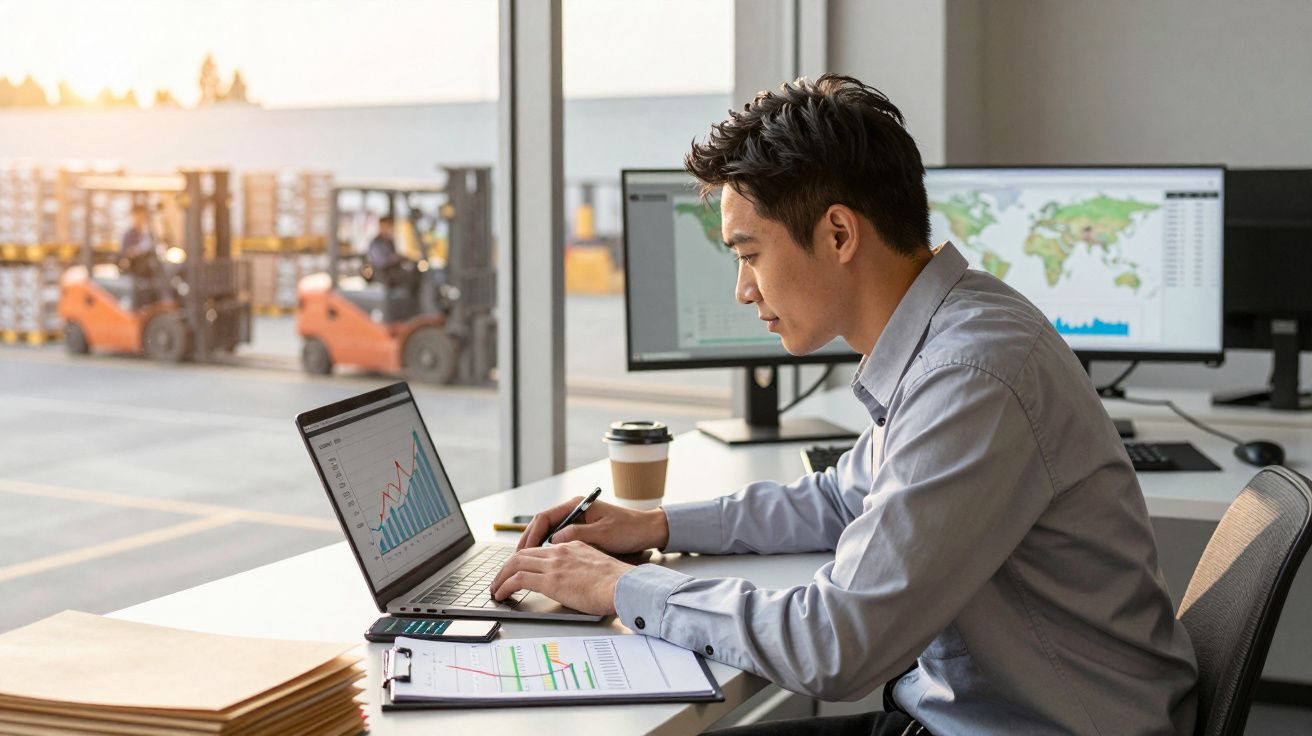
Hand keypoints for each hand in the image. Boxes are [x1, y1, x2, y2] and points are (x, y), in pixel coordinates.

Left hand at [489, 541, 632, 614]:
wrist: (624, 585)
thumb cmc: (618, 582)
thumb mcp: (598, 567)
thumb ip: (582, 569)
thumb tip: (575, 582)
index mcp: (573, 546)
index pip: (540, 550)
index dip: (524, 559)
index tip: (517, 571)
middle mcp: (560, 551)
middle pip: (523, 553)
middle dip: (506, 567)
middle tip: (499, 580)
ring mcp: (554, 564)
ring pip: (515, 563)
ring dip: (501, 577)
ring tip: (495, 589)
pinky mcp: (550, 579)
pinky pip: (518, 579)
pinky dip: (505, 585)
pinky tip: (501, 594)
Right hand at [517, 497, 668, 552]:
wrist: (648, 531)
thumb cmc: (630, 529)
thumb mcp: (603, 533)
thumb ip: (577, 535)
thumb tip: (553, 542)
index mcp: (578, 505)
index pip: (545, 517)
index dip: (531, 534)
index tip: (523, 550)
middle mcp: (575, 510)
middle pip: (542, 524)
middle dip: (528, 541)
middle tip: (516, 559)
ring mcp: (577, 521)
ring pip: (548, 533)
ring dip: (536, 547)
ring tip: (525, 563)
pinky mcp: (581, 531)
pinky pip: (558, 539)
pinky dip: (548, 550)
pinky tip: (544, 562)